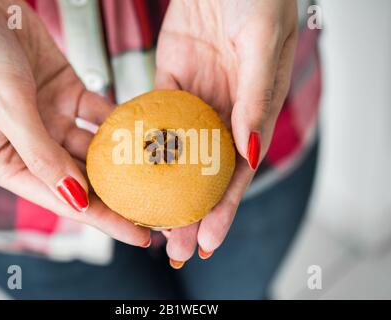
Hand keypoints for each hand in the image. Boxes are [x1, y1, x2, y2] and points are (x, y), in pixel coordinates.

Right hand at [0, 0, 149, 245]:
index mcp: (7, 161)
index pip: (63, 199)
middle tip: (158, 208)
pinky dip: (119, 122)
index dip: (104, 220)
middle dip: (119, 196)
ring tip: (159, 175)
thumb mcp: (7, 107)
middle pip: (83, 179)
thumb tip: (76, 197)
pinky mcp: (67, 94)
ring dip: (124, 161)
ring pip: (94, 149)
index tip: (139, 235)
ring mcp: (52, 120)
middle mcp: (32, 145)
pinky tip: (144, 132)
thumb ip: (41, 154)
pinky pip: (99, 114)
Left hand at [156, 0, 297, 265]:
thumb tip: (250, 152)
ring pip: (178, 152)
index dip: (224, 208)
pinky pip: (154, 117)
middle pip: (205, 172)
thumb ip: (257, 99)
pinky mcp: (170, 81)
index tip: (208, 240)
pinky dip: (144, 143)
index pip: (239, 171)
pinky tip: (130, 168)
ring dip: (163, 187)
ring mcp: (196, 99)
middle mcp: (226, 112)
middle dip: (190, 211)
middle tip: (173, 246)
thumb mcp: (261, 46)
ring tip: (147, 219)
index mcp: (255, 111)